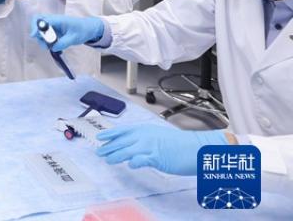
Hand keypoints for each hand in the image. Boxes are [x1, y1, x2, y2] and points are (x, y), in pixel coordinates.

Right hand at [29, 14, 103, 51]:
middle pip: (38, 23)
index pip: (42, 20)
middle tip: (44, 44)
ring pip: (41, 29)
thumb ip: (63, 43)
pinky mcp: (55, 30)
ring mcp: (53, 25)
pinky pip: (46, 33)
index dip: (36, 27)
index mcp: (58, 20)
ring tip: (49, 47)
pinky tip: (53, 46)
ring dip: (42, 39)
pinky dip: (46, 40)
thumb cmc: (83, 30)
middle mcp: (53, 21)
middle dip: (37, 33)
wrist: (90, 28)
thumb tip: (52, 48)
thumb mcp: (74, 38)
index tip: (34, 36)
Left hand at [97, 124, 227, 175]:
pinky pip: (141, 159)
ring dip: (115, 156)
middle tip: (98, 152)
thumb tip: (133, 148)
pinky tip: (129, 165)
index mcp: (145, 130)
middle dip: (108, 147)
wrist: (197, 148)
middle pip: (121, 142)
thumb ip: (145, 141)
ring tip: (107, 160)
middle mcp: (145, 136)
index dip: (110, 134)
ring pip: (127, 151)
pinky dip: (133, 162)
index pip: (123, 130)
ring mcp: (150, 146)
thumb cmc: (181, 144)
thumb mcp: (159, 137)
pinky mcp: (157, 157)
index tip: (100, 137)